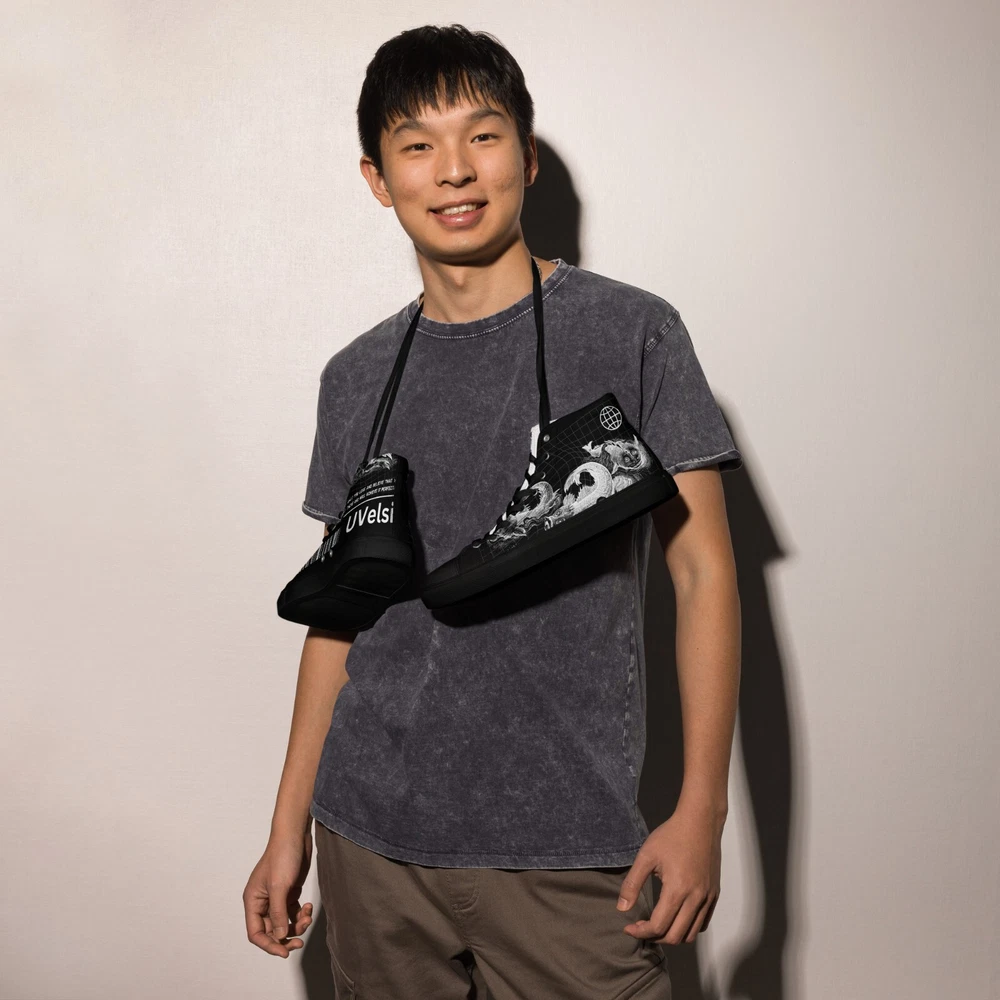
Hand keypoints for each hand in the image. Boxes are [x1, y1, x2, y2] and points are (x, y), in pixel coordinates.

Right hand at [243, 827, 315, 957]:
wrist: (296, 835)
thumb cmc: (282, 855)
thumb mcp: (279, 886)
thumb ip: (278, 913)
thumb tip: (279, 938)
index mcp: (253, 901)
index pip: (255, 932)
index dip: (268, 945)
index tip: (284, 952)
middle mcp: (263, 902)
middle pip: (270, 931)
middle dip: (285, 938)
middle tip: (299, 942)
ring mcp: (277, 898)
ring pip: (284, 924)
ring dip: (296, 925)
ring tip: (307, 917)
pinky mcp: (290, 893)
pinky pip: (293, 913)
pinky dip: (301, 915)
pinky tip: (308, 907)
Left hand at [616, 800, 723, 944]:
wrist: (700, 821)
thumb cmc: (671, 836)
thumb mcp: (646, 856)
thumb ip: (632, 884)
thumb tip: (621, 908)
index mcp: (677, 890)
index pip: (658, 926)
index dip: (640, 932)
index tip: (628, 928)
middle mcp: (695, 898)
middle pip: (675, 937)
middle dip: (654, 938)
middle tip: (640, 928)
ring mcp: (708, 898)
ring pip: (691, 934)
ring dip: (672, 936)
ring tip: (657, 925)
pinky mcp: (714, 894)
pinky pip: (703, 923)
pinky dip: (688, 928)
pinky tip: (675, 917)